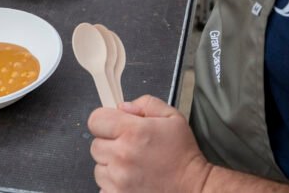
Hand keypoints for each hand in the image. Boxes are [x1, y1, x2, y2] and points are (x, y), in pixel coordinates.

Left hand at [88, 95, 212, 192]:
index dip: (105, 121)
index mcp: (133, 132)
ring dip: (111, 166)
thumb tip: (123, 107)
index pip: (96, 120)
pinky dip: (113, 184)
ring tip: (132, 166)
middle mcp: (121, 156)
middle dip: (110, 144)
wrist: (193, 187)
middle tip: (129, 147)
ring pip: (98, 167)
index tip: (115, 126)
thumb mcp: (172, 117)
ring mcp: (118, 179)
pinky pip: (103, 187)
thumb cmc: (183, 154)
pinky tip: (130, 180)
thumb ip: (146, 104)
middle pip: (95, 145)